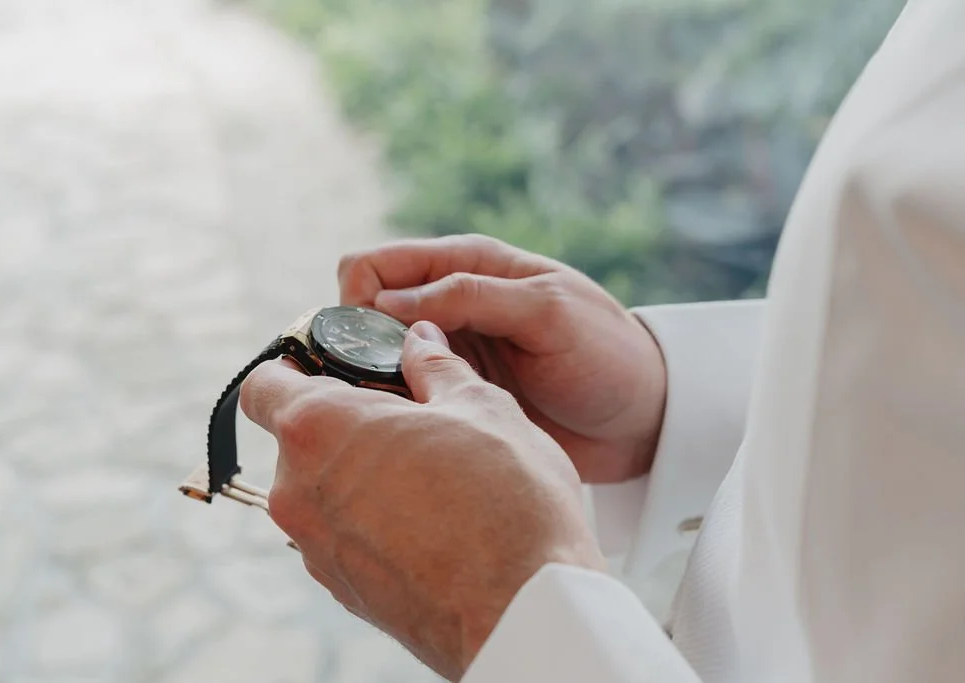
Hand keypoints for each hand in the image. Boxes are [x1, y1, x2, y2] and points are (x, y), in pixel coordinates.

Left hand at [239, 322, 606, 680]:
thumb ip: (437, 368)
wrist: (523, 612)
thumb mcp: (482, 407)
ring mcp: (316, 548)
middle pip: (298, 438)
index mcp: (318, 429)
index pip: (262, 384)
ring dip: (360, 474)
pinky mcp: (343, 589)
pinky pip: (344, 535)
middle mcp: (298, 491)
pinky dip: (373, 520)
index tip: (333, 365)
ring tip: (431, 473)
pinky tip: (433, 521)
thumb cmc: (505, 500)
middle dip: (344, 422)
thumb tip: (420, 341)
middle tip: (406, 417)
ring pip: (323, 489)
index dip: (293, 365)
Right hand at [338, 234, 666, 481]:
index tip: (365, 342)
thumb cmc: (607, 355)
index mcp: (467, 266)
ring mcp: (447, 355)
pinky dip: (390, 411)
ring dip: (367, 383)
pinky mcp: (452, 397)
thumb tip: (386, 299)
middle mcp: (446, 306)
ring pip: (372, 360)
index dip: (355, 297)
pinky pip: (400, 399)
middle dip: (350, 344)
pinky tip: (405, 432)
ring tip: (391, 414)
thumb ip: (473, 297)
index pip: (376, 265)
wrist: (642, 420)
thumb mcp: (547, 314)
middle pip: (362, 313)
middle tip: (373, 386)